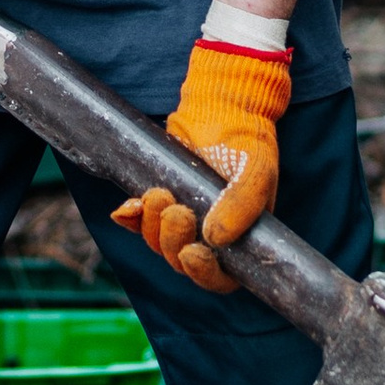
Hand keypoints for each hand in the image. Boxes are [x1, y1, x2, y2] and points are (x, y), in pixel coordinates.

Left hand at [114, 39, 290, 294]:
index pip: (220, 278)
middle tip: (176, 208)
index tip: (192, 252)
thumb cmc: (249, 142)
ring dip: (151, 224)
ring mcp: (182, 217)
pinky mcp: (159, 199)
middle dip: (172, 240)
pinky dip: (130, 216)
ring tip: (158, 193)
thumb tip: (215, 238)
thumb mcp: (256, 171)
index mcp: (239, 239)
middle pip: (181, 261)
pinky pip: (137, 220)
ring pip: (157, 242)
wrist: (223, 107)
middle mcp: (209, 234)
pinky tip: (127, 206)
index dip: (204, 275)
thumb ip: (242, 204)